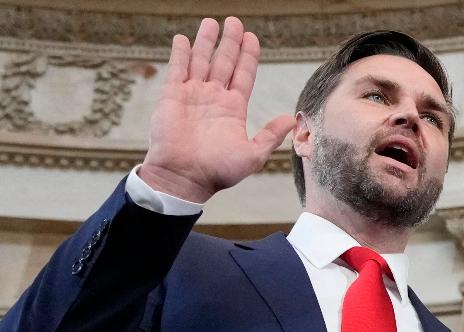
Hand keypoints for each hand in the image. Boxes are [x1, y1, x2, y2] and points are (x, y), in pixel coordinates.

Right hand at [140, 17, 295, 202]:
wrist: (184, 179)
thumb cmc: (217, 172)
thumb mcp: (252, 155)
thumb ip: (270, 136)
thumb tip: (291, 119)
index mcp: (233, 109)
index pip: (243, 75)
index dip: (248, 56)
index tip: (252, 37)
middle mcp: (213, 99)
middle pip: (224, 62)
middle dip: (230, 42)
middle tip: (234, 21)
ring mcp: (192, 96)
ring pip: (201, 61)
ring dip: (206, 41)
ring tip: (212, 22)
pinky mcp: (172, 97)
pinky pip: (177, 70)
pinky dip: (180, 53)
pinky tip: (183, 38)